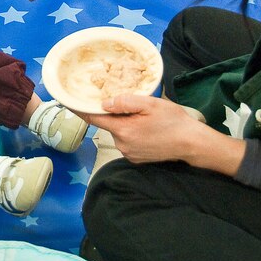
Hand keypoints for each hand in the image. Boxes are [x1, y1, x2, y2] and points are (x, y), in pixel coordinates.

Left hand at [83, 94, 206, 164]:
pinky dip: (133, 134)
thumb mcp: (150, 104)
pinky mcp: (136, 159)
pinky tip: (149, 131)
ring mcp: (129, 154)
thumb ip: (126, 102)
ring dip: (126, 125)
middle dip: (116, 115)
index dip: (80, 110)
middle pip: (110, 125)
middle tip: (135, 107)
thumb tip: (104, 103)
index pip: (94, 119)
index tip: (68, 102)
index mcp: (123, 129)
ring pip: (119, 133)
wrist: (192, 144)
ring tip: (147, 120)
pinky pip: (127, 142)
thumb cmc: (174, 121)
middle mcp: (122, 144)